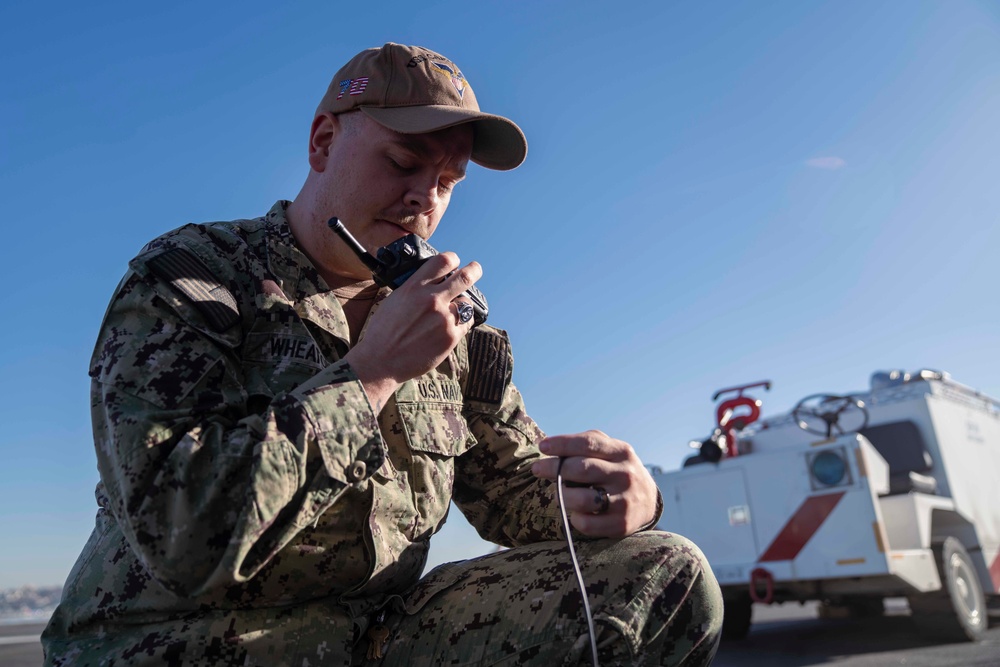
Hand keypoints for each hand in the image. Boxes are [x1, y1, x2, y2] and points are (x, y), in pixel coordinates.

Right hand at [344, 252, 479, 409]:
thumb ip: (414, 288)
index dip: (452, 259)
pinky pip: (466, 323)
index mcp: (414, 287)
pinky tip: (452, 324)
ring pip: (467, 303)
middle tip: (476, 269)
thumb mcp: (394, 300)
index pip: (443, 260)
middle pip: (465, 276)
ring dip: (463, 303)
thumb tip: (430, 281)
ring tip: (456, 307)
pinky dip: (462, 322)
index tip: (454, 262)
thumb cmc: (383, 332)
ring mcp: (443, 319)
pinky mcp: (451, 337)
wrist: (381, 361)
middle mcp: (431, 300)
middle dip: (474, 270)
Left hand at [531, 430, 658, 536]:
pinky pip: (587, 524)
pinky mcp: (621, 524)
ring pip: (582, 499)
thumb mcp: (609, 450)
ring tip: (559, 494)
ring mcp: (625, 500)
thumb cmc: (615, 470)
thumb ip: (585, 444)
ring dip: (562, 496)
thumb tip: (550, 446)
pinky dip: (575, 519)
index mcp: (621, 451)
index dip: (562, 444)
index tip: (542, 447)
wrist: (648, 501)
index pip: (588, 443)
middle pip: (581, 469)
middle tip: (537, 469)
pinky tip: (575, 514)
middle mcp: (625, 474)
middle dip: (553, 468)